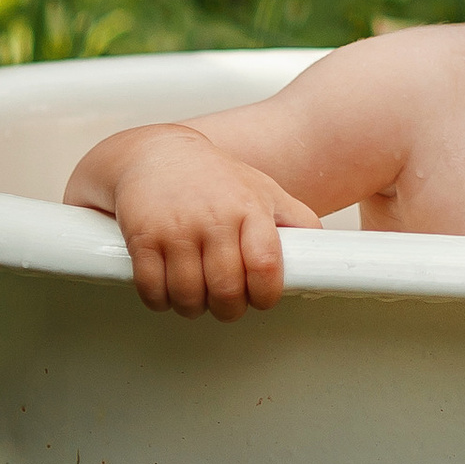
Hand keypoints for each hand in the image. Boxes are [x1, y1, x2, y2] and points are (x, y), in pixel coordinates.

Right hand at [75, 124, 316, 321]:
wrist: (156, 154)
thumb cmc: (216, 178)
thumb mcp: (263, 189)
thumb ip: (295, 218)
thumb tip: (322, 250)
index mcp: (249, 208)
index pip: (265, 265)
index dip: (265, 295)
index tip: (261, 299)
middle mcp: (214, 218)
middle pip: (226, 290)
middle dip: (229, 309)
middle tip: (227, 304)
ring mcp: (176, 228)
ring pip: (188, 296)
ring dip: (193, 307)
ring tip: (197, 296)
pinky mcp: (142, 237)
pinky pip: (152, 289)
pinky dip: (161, 301)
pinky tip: (168, 290)